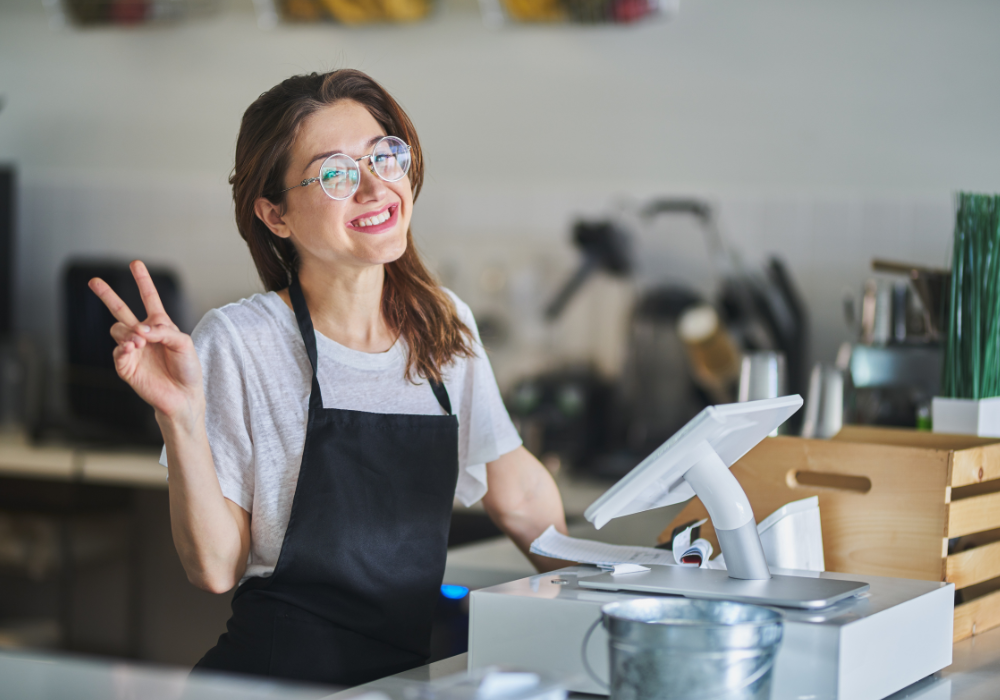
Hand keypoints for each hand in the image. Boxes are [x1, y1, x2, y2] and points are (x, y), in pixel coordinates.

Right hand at [88, 261, 204, 426]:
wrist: (184, 395)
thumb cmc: (187, 368)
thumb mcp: (184, 343)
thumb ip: (164, 331)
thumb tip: (139, 330)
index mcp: (160, 325)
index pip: (150, 299)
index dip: (143, 281)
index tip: (135, 263)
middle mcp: (143, 334)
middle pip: (121, 310)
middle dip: (107, 295)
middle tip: (94, 281)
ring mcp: (133, 349)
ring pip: (118, 329)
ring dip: (129, 332)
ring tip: (140, 341)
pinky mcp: (126, 366)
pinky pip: (118, 351)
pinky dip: (124, 347)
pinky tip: (133, 348)